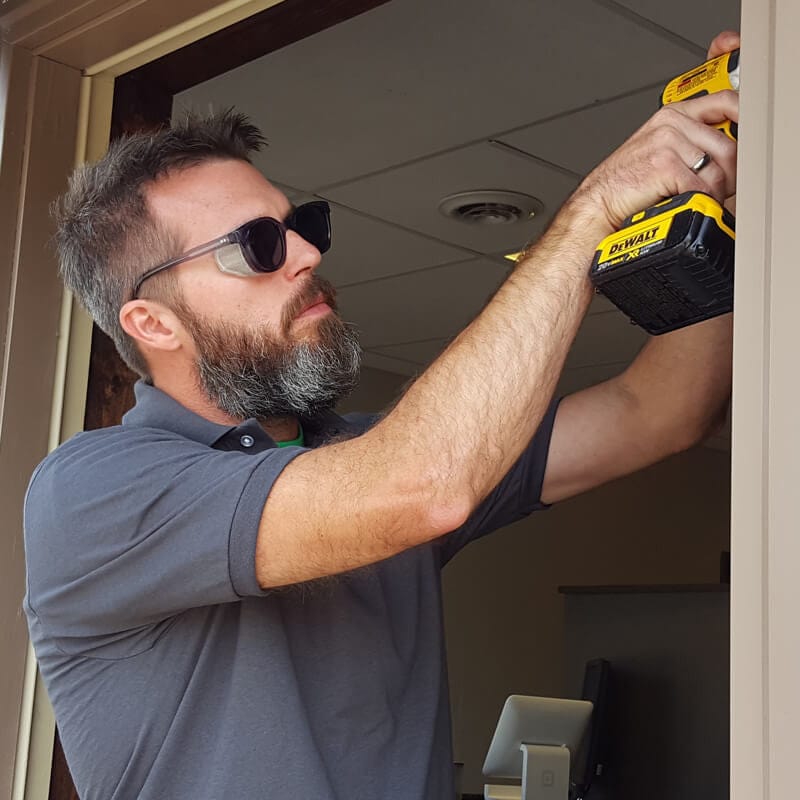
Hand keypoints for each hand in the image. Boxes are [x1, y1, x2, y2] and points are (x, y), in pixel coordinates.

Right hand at [567, 44, 738, 235]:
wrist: (597, 204)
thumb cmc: (625, 184)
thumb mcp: (658, 151)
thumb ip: (691, 143)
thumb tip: (730, 153)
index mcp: (673, 114)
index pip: (727, 102)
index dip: (747, 120)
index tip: (754, 138)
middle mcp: (672, 123)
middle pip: (730, 145)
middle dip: (730, 175)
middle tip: (715, 189)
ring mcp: (668, 141)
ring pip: (720, 169)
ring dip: (715, 192)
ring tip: (699, 198)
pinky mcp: (665, 164)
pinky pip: (704, 187)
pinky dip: (700, 202)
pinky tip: (686, 202)